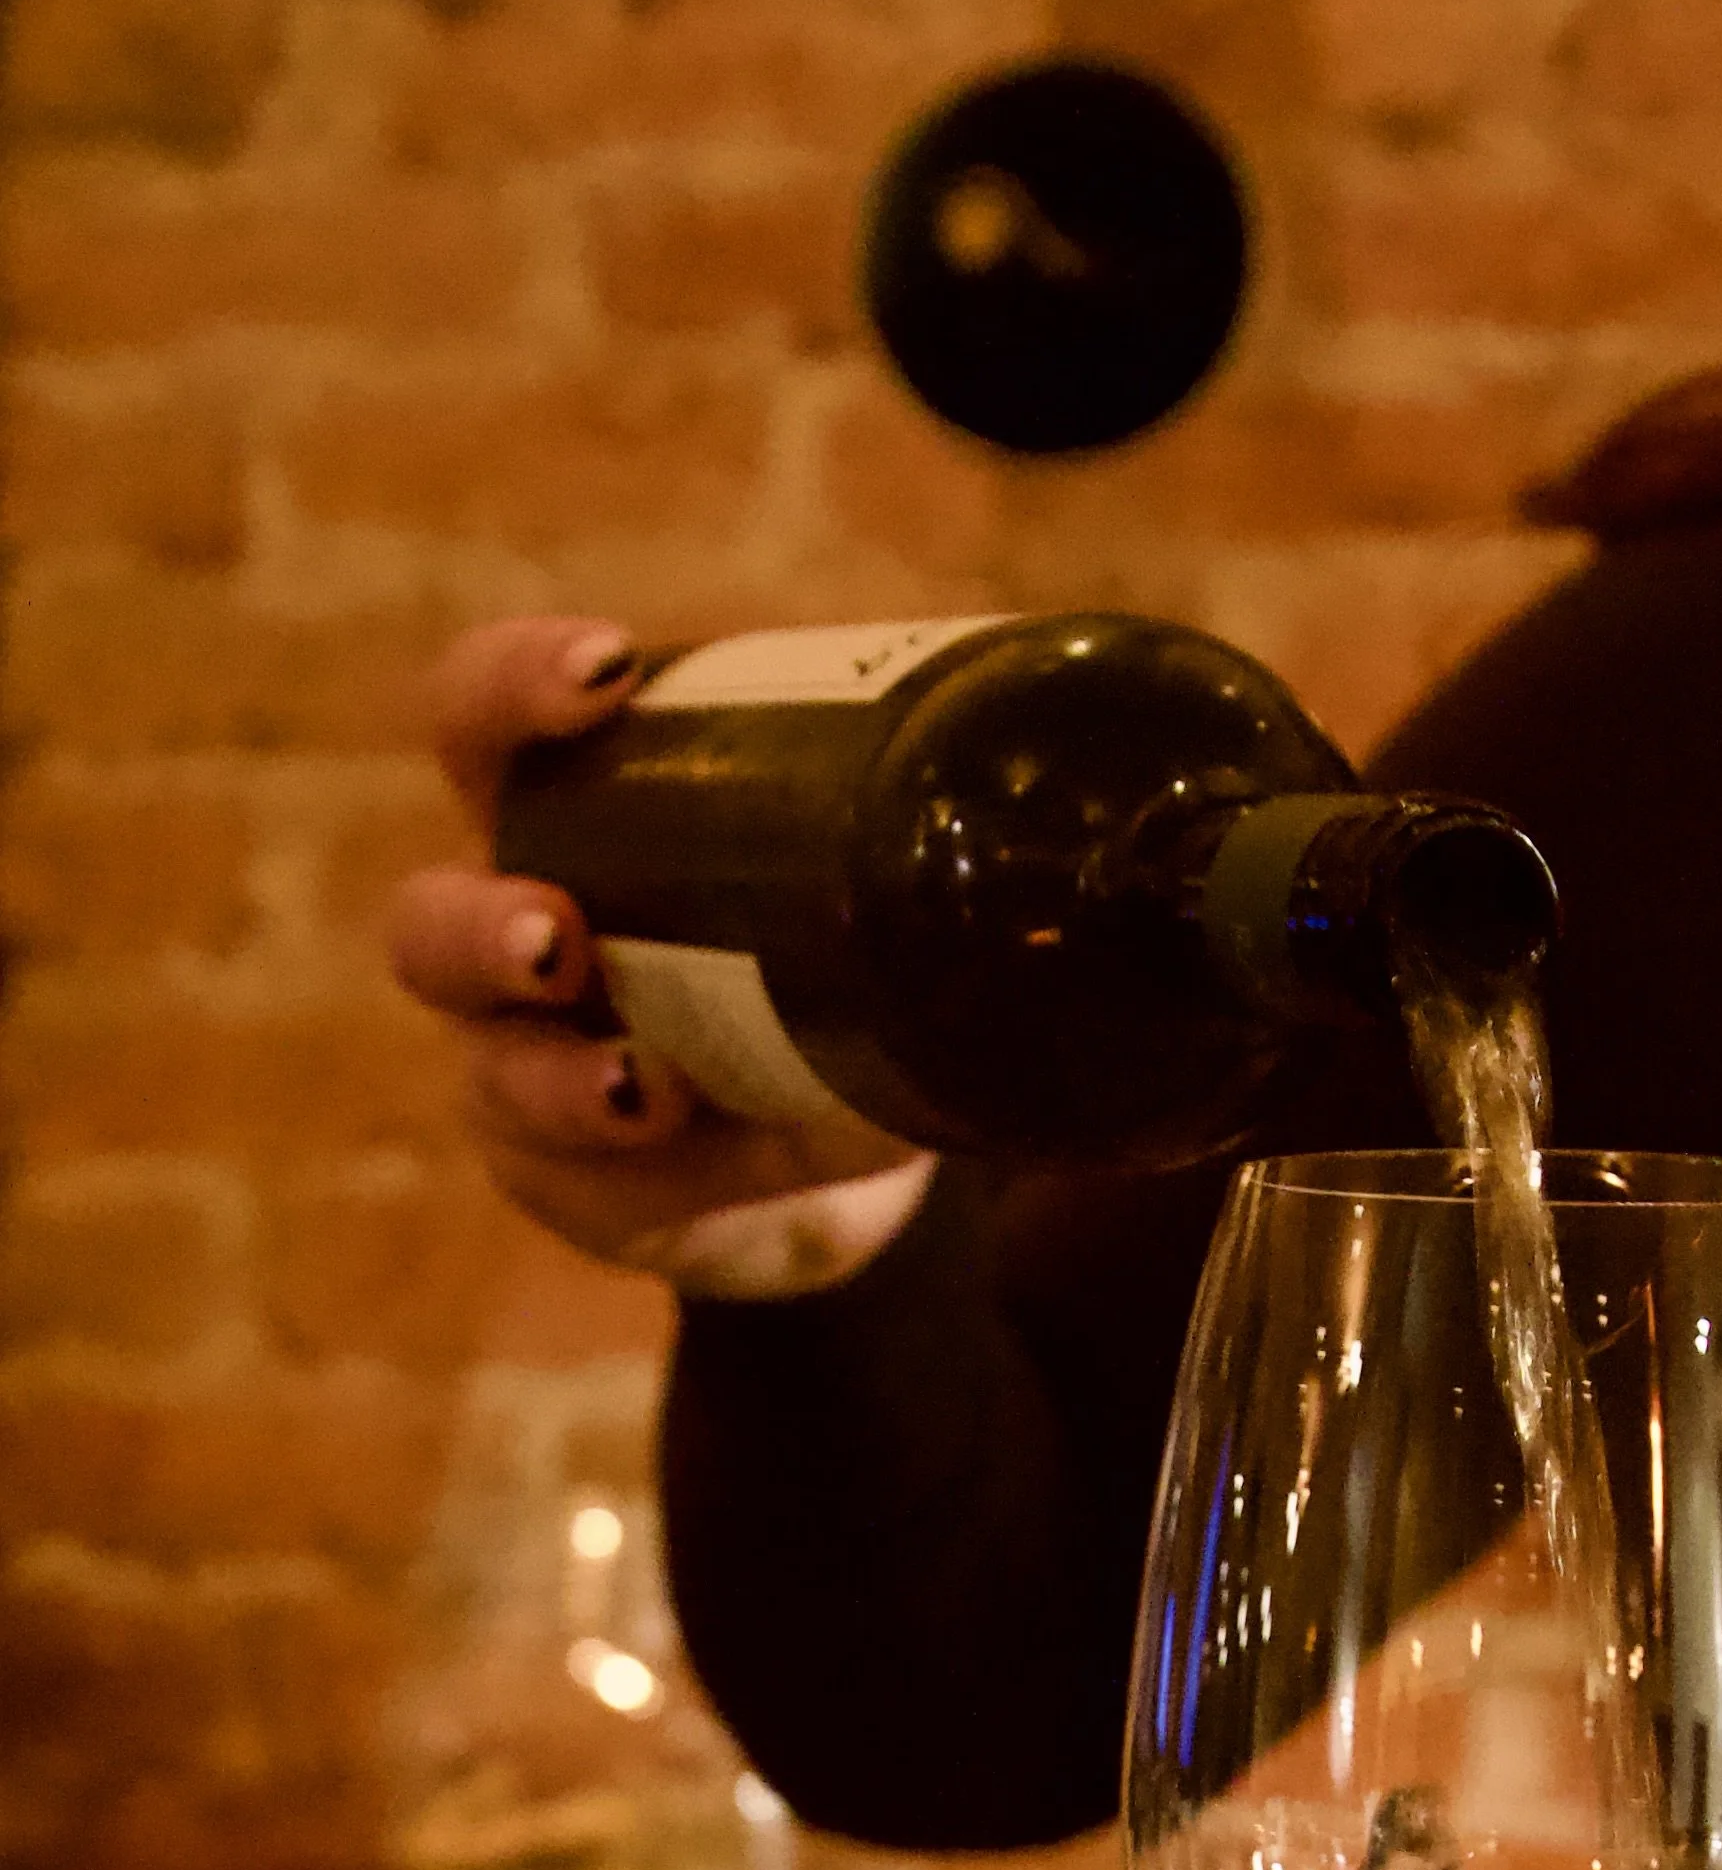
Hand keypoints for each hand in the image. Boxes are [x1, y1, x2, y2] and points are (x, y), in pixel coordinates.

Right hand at [388, 615, 911, 1289]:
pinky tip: (727, 1156)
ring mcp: (528, 1082)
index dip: (514, 688)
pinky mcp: (584, 1196)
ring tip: (644, 1089)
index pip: (483, 726)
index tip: (610, 673)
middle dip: (484, 933)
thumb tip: (1141, 751)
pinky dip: (672, 1179)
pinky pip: (598, 1195)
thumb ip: (944, 799)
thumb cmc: (831, 953)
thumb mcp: (873, 868)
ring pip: (496, 1082)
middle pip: (433, 926)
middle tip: (561, 941)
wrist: (841, 1150)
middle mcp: (514, 945)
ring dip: (559, 1085)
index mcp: (564, 821)